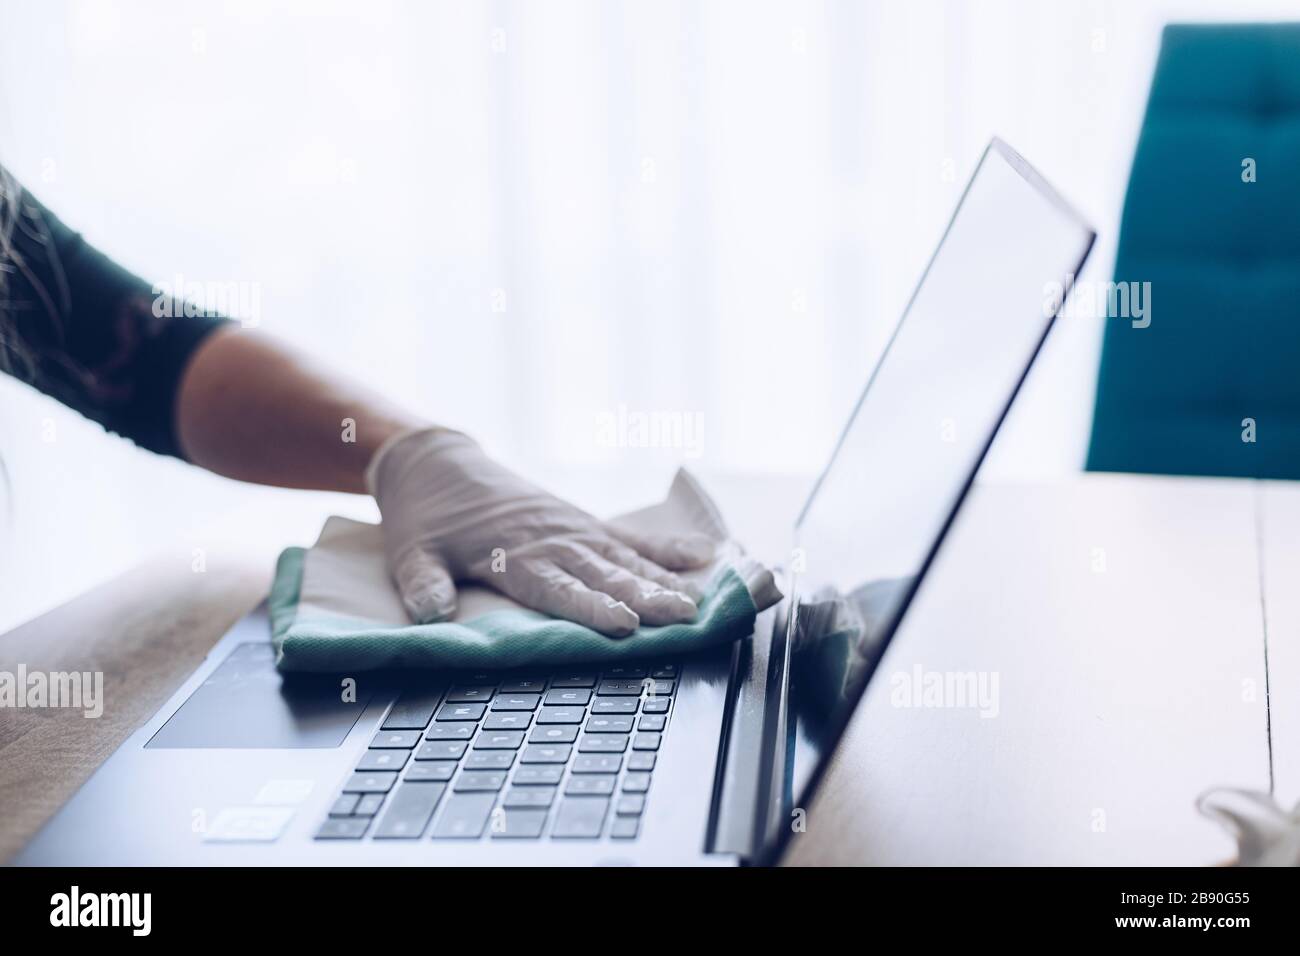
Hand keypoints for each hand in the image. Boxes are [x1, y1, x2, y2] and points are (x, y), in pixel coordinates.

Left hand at [366, 427, 715, 635]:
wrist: (438, 465)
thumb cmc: (426, 517)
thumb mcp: (412, 552)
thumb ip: (424, 585)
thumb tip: (432, 616)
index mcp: (514, 555)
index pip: (560, 588)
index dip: (592, 607)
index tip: (624, 624)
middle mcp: (554, 542)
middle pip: (605, 576)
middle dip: (645, 597)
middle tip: (682, 616)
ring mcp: (574, 530)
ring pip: (626, 560)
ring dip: (663, 581)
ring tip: (697, 601)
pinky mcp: (583, 522)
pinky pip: (632, 537)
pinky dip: (667, 547)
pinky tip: (703, 557)